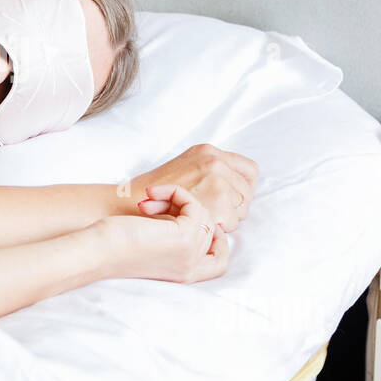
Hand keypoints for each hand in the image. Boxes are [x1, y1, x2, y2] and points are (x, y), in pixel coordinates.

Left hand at [93, 184, 229, 284]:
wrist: (96, 251)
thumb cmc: (115, 246)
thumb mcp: (154, 245)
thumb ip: (176, 237)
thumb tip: (195, 209)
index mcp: (186, 275)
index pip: (219, 264)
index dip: (217, 241)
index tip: (195, 218)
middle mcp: (192, 269)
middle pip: (211, 230)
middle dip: (187, 210)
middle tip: (156, 205)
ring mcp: (190, 255)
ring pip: (204, 214)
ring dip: (177, 199)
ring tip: (150, 201)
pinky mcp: (184, 237)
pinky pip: (194, 204)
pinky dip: (174, 192)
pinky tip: (151, 196)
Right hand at [133, 143, 258, 231]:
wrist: (130, 205)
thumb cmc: (154, 193)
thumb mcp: (183, 168)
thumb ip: (210, 171)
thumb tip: (236, 185)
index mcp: (209, 152)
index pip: (250, 170)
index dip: (244, 187)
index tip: (233, 198)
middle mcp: (216, 163)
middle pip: (248, 191)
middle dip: (235, 206)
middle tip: (212, 212)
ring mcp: (217, 182)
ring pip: (242, 209)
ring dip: (227, 218)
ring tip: (202, 218)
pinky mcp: (217, 203)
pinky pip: (233, 222)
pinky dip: (219, 228)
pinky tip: (199, 225)